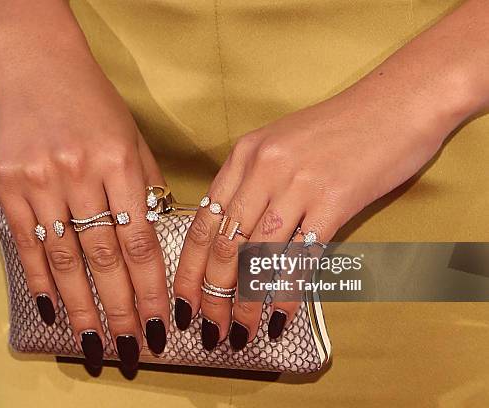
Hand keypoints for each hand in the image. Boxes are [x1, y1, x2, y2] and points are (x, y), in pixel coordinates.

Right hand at [0, 29, 168, 367]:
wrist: (38, 66)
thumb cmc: (92, 103)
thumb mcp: (134, 140)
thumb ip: (147, 189)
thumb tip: (159, 237)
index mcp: (120, 163)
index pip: (140, 242)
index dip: (151, 289)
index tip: (159, 322)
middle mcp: (80, 173)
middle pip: (103, 258)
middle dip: (119, 309)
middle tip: (128, 344)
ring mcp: (40, 179)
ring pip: (62, 258)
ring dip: (79, 305)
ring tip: (92, 338)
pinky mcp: (6, 183)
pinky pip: (25, 242)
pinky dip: (38, 279)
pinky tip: (52, 306)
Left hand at [173, 81, 453, 350]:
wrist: (398, 102)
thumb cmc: (339, 126)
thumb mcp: (281, 142)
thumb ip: (253, 181)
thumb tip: (233, 232)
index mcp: (245, 154)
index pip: (203, 221)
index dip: (188, 267)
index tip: (182, 300)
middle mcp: (263, 169)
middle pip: (224, 244)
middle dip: (211, 294)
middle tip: (207, 328)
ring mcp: (298, 185)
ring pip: (258, 256)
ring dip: (245, 302)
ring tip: (238, 332)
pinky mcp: (334, 201)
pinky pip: (302, 257)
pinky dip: (286, 292)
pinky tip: (278, 318)